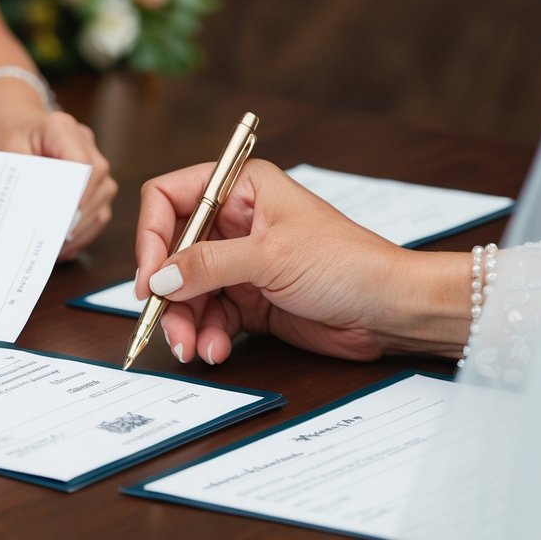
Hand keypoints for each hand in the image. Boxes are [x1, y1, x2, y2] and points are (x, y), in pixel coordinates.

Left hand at [0, 111, 116, 259]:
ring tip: (57, 248)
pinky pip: (99, 209)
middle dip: (79, 216)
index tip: (63, 217)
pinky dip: (84, 231)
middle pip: (99, 182)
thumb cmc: (8, 140)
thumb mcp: (4, 152)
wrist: (14, 130)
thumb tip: (36, 210)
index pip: (83, 162)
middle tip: (56, 240)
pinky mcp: (95, 181)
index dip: (78, 192)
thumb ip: (23, 176)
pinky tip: (63, 247)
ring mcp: (94, 162)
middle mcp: (85, 143)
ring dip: (83, 227)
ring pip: (103, 199)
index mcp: (61, 128)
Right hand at [134, 160, 468, 364]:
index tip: (150, 275)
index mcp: (241, 189)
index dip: (152, 235)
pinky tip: (215, 350)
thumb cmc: (348, 264)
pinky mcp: (249, 300)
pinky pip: (209, 316)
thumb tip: (159, 277)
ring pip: (186, 291)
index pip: (170, 198)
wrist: (390, 310)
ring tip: (192, 347)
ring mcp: (240, 263)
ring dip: (184, 321)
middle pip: (172, 252)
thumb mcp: (270, 256)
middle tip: (163, 323)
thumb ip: (208, 264)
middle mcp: (235, 223)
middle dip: (167, 291)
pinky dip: (206, 335)